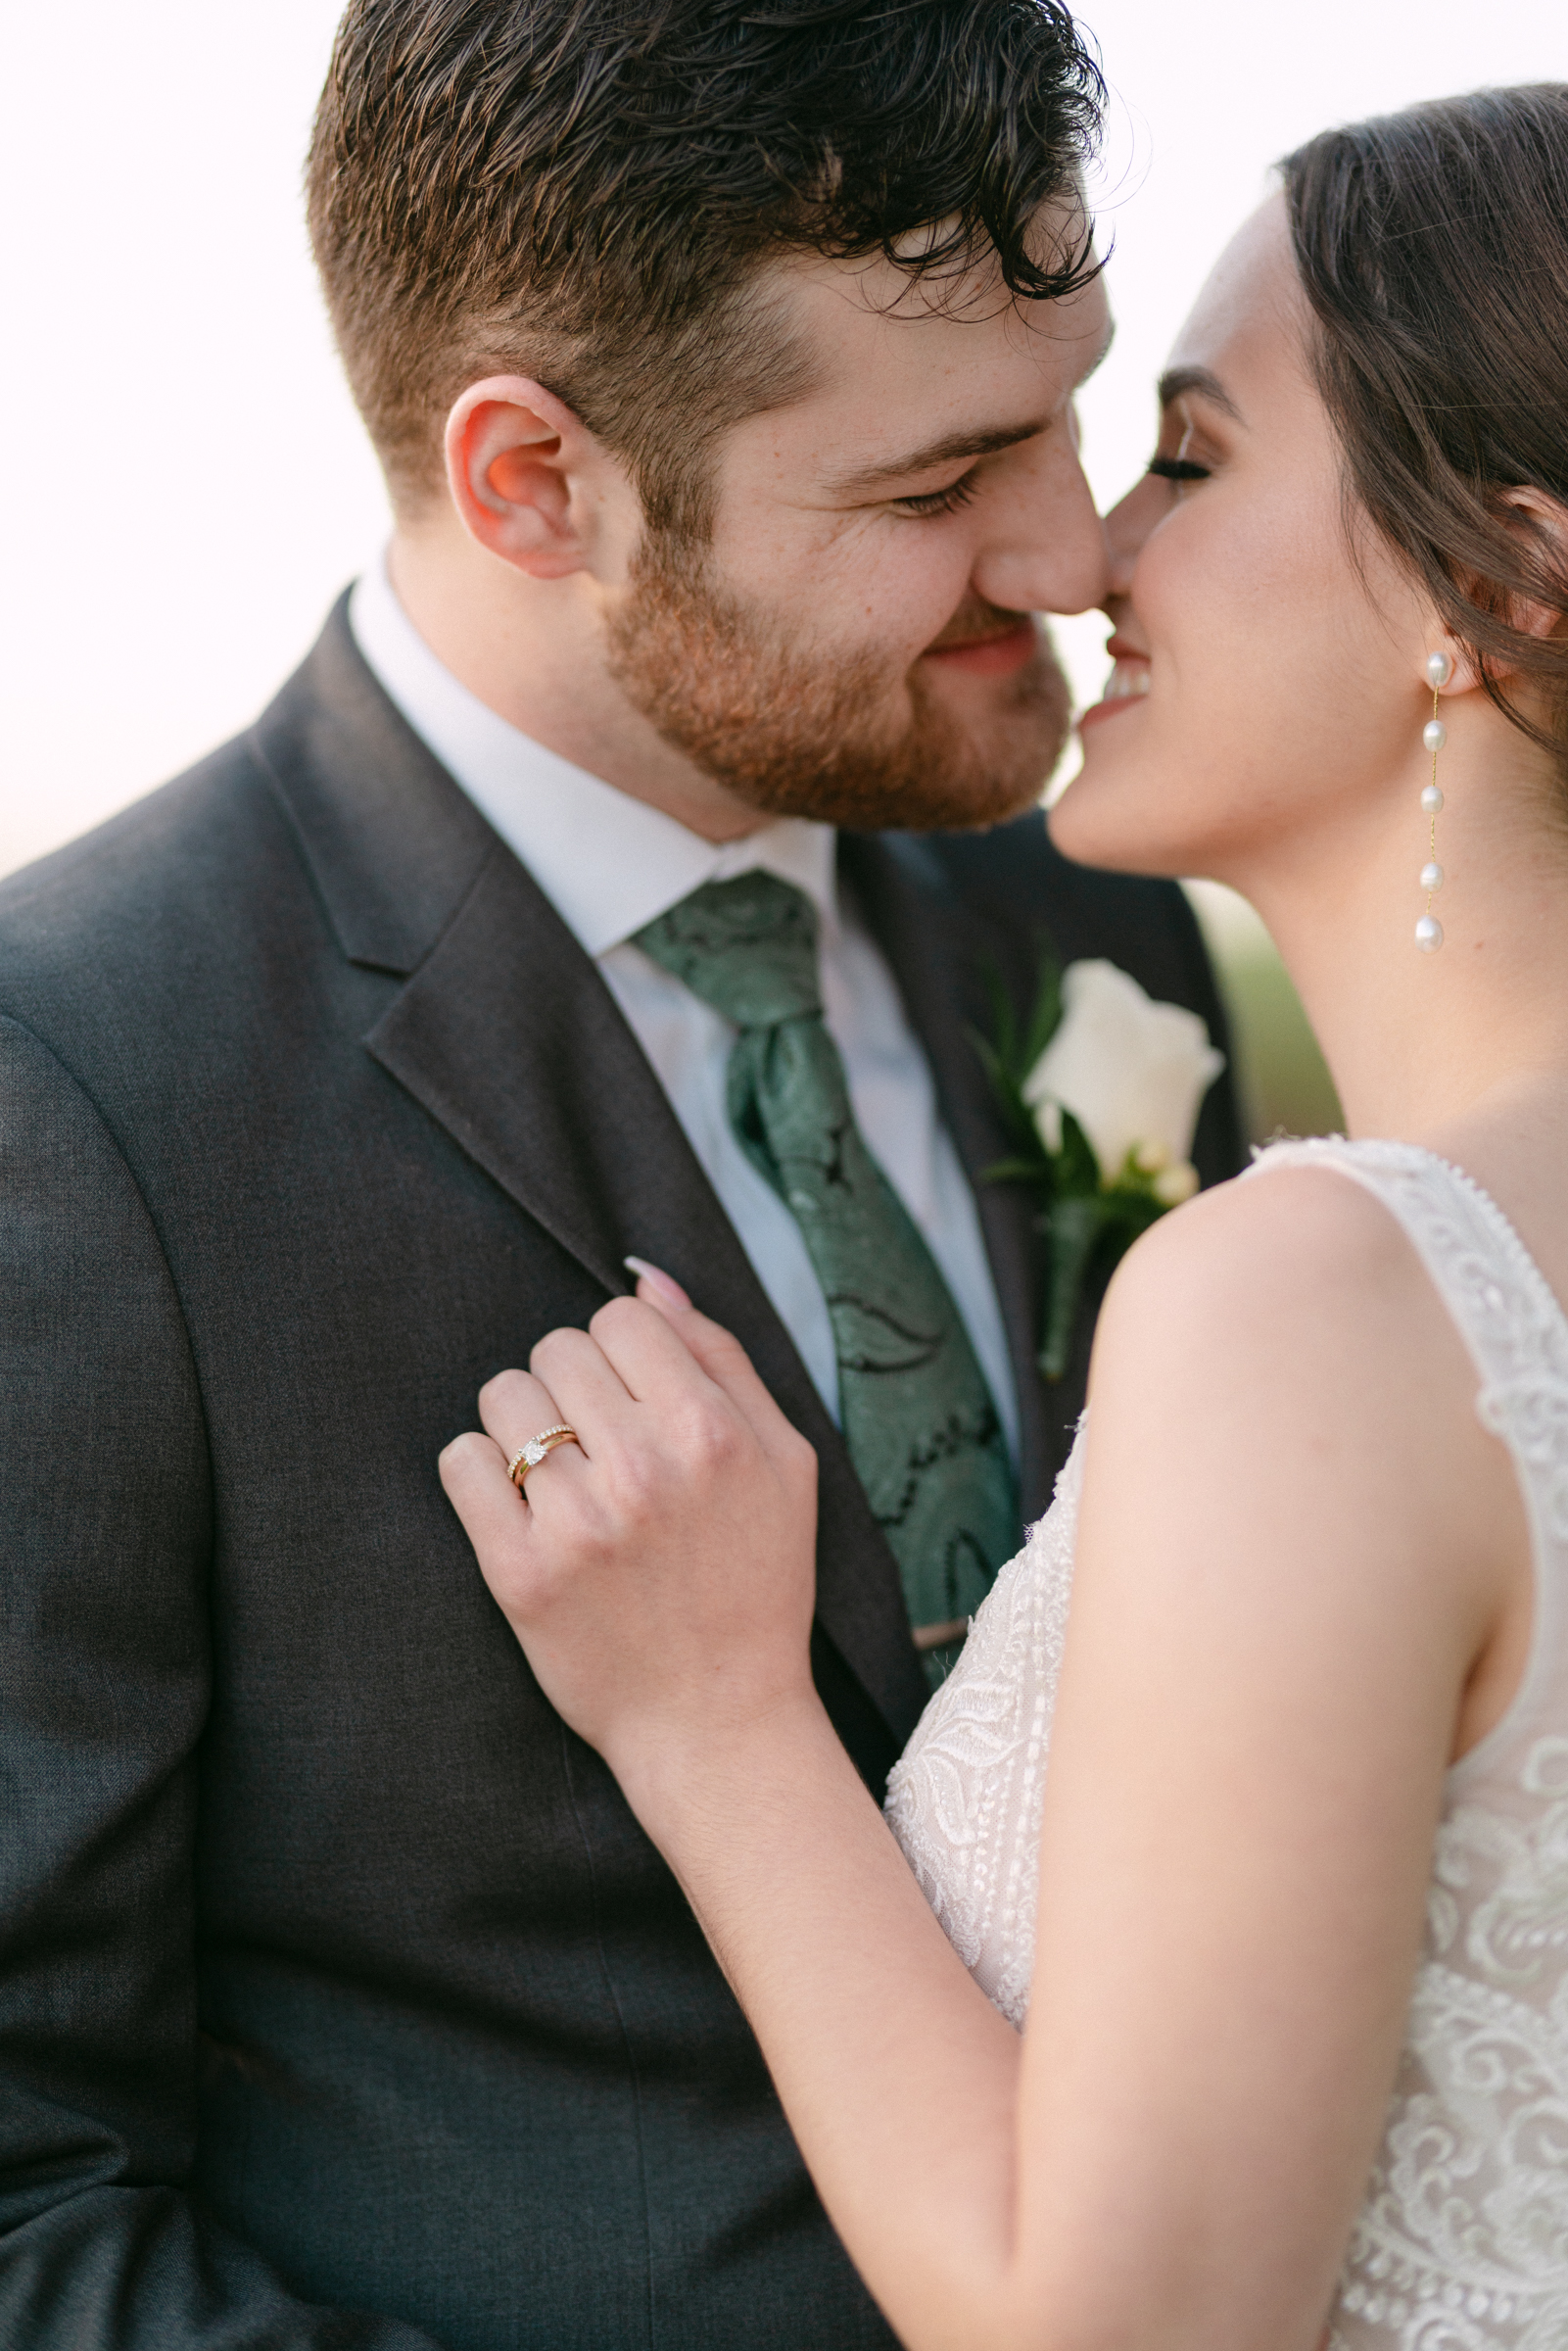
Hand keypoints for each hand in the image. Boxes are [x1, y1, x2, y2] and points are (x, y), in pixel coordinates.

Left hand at [439, 1272, 820, 1796]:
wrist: (719, 1719)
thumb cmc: (757, 1581)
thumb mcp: (784, 1461)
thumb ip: (721, 1356)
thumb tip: (648, 1280)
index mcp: (711, 1432)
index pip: (620, 1318)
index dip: (620, 1353)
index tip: (632, 1401)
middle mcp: (643, 1469)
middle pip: (555, 1348)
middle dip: (571, 1386)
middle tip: (598, 1446)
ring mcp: (576, 1523)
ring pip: (503, 1396)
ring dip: (523, 1425)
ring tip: (561, 1476)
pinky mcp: (517, 1573)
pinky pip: (461, 1463)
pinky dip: (481, 1475)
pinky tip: (523, 1509)